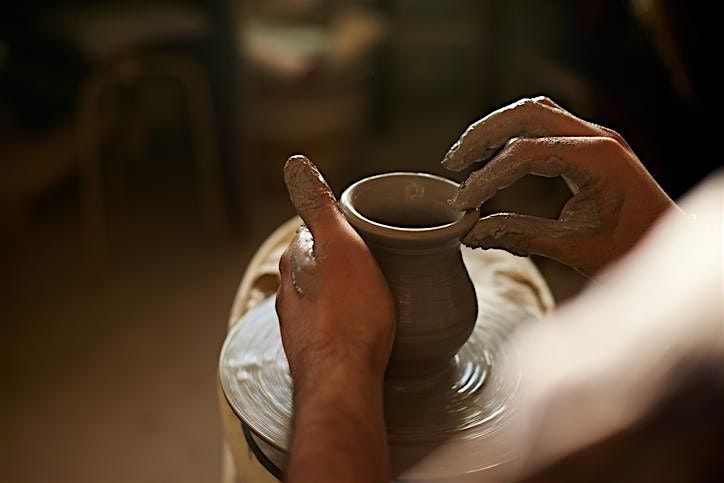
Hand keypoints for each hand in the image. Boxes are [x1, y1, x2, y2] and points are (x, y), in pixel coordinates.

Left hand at [277, 155, 394, 384]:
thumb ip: (319, 205)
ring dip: (345, 290)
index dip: (343, 227)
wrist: (343, 378)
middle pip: (320, 264)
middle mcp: (289, 292)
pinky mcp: (315, 350)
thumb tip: (296, 164)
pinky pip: (333, 323)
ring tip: (377, 290)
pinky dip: (347, 317)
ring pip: (325, 295)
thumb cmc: (347, 312)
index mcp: (295, 262)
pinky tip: (366, 324)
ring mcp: (300, 323)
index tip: (368, 230)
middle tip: (381, 259)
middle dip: (345, 259)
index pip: (315, 231)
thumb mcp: (340, 245)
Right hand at [443, 96, 677, 275]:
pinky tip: (495, 156)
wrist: (672, 243)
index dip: (488, 177)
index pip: (526, 154)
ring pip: (535, 112)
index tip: (464, 202)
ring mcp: (596, 136)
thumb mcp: (574, 248)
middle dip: (484, 134)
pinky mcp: (592, 144)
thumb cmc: (633, 249)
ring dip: (497, 129)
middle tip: (454, 162)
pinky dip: (514, 135)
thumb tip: (472, 234)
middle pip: (526, 113)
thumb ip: (520, 236)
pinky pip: (546, 124)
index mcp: (598, 159)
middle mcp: (597, 137)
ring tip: (466, 156)